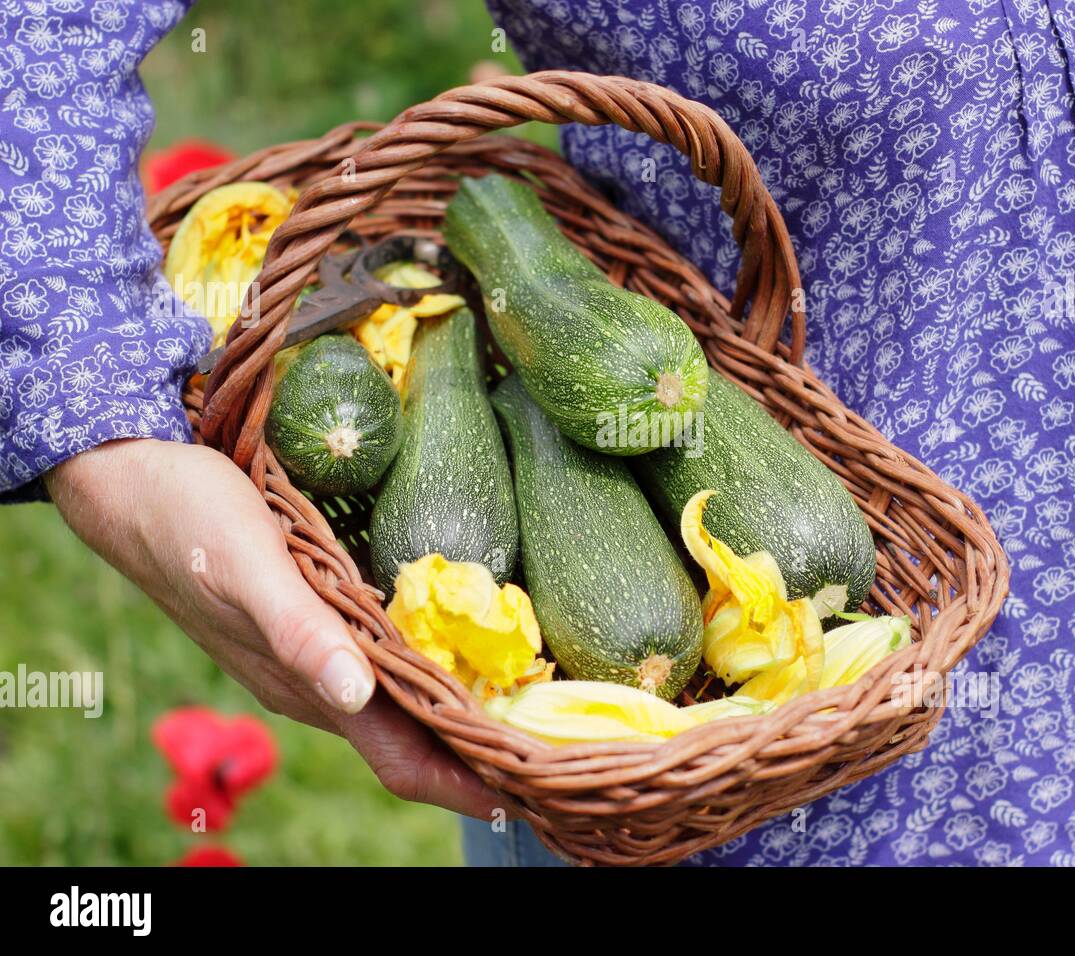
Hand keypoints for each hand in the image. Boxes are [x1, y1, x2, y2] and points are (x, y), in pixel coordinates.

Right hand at [46, 437, 500, 818]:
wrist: (129, 485)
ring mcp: (309, 662)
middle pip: (410, 745)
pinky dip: (427, 682)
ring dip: (457, 724)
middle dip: (478, 761)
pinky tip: (457, 663)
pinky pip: (381, 675)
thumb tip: (354, 697)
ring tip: (523, 719)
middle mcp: (315, 687)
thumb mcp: (248, 567)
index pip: (403, 759)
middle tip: (554, 760)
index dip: (466, 783)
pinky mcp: (308, 628)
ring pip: (397, 713)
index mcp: (307, 685)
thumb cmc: (190, 520)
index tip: (534, 790)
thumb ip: (299, 633)